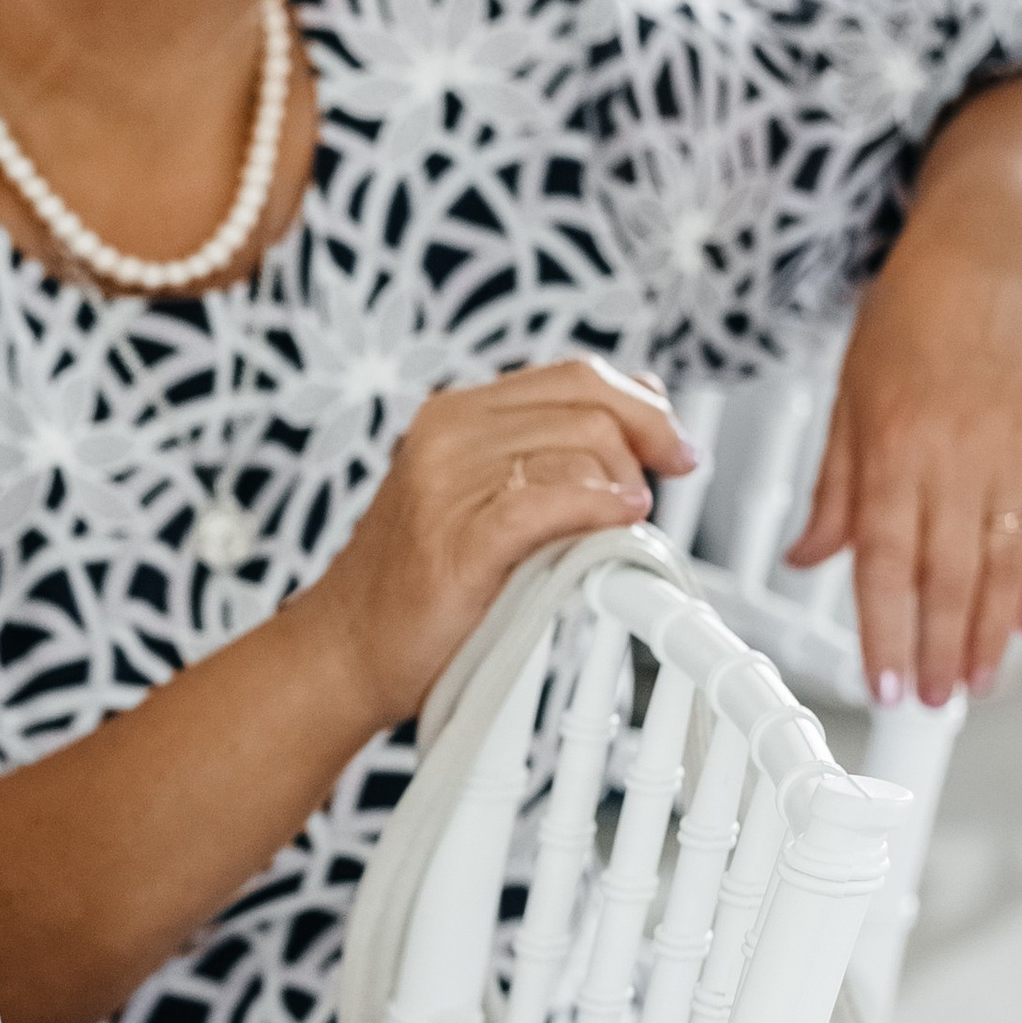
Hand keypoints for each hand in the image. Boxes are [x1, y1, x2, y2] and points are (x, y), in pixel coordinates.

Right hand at [302, 359, 698, 734]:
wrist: (346, 648)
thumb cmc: (421, 581)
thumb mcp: (479, 492)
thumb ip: (548, 448)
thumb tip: (644, 405)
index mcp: (455, 414)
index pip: (577, 375)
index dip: (644, 405)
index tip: (676, 450)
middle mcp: (446, 434)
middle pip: (588, 406)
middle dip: (645, 448)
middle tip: (651, 499)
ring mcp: (445, 483)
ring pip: (580, 448)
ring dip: (622, 489)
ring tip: (618, 529)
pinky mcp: (455, 539)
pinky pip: (550, 503)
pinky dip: (597, 511)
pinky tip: (613, 529)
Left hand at [794, 135, 1021, 703]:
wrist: (985, 248)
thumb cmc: (913, 313)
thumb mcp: (851, 396)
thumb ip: (835, 487)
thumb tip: (809, 557)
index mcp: (893, 448)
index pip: (884, 562)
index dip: (886, 630)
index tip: (886, 680)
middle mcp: (955, 458)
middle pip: (947, 576)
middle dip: (939, 648)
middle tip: (932, 701)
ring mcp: (1012, 454)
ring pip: (1003, 564)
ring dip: (991, 632)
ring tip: (976, 682)